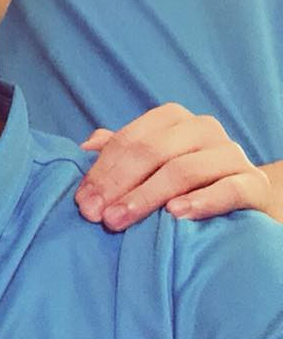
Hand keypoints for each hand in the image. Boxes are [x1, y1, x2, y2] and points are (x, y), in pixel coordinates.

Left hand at [74, 102, 272, 230]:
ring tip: (121, 218)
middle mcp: (203, 128)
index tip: (83, 199)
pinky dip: (202, 201)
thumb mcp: (152, 164)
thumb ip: (120, 152)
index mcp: (173, 119)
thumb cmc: (188, 181)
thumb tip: (85, 148)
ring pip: (184, 169)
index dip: (103, 168)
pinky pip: (230, 189)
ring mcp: (231, 153)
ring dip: (148, 196)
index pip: (130, 139)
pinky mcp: (256, 184)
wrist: (245, 199)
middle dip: (118, 184)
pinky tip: (176, 215)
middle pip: (153, 151)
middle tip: (96, 214)